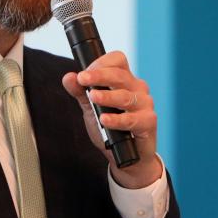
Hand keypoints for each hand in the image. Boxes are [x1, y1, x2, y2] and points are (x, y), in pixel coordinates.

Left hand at [61, 51, 162, 188]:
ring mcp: (145, 104)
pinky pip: (132, 119)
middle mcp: (137, 88)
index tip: (84, 73)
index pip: (117, 60)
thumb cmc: (112, 128)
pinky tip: (105, 119)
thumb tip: (69, 77)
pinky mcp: (148, 122)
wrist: (128, 156)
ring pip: (126, 96)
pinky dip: (117, 119)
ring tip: (93, 97)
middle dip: (100, 76)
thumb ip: (81, 93)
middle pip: (120, 75)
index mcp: (125, 80)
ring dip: (108, 96)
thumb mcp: (92, 109)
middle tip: (82, 79)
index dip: (101, 63)